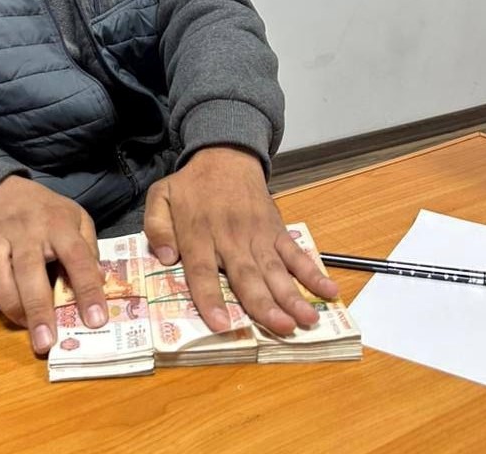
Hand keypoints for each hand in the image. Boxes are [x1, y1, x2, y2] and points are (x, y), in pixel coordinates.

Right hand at [0, 176, 106, 354]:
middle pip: (29, 271)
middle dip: (38, 310)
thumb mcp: (77, 218)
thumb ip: (88, 248)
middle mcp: (25, 230)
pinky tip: (3, 305)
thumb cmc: (48, 213)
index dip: (87, 288)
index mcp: (57, 223)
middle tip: (47, 342)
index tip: (96, 320)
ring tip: (26, 326)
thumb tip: (98, 284)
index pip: (76, 256)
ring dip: (10, 307)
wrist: (4, 191)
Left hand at [144, 146, 338, 336]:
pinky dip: (313, 272)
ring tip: (307, 320)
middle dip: (264, 304)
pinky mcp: (276, 230)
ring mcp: (257, 235)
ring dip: (292, 295)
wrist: (226, 156)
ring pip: (275, 270)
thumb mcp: (160, 196)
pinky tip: (328, 292)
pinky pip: (295, 254)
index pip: (202, 271)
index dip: (210, 298)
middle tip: (280, 328)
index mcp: (198, 233)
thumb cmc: (191, 185)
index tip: (220, 324)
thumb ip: (156, 226)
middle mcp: (230, 237)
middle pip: (246, 275)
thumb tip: (166, 257)